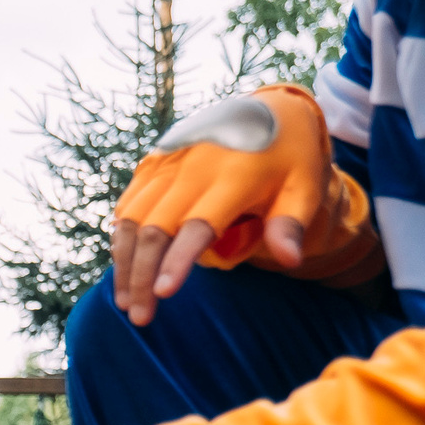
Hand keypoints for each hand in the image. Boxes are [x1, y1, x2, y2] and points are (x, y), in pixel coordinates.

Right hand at [108, 86, 374, 326]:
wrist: (268, 107)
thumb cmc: (290, 159)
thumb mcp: (304, 187)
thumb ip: (291, 224)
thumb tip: (290, 260)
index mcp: (233, 176)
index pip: (199, 226)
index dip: (179, 260)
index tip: (164, 293)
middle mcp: (193, 168)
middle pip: (154, 229)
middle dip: (141, 276)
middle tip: (140, 317)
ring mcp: (168, 163)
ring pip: (131, 219)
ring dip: (124, 263)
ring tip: (126, 302)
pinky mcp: (153, 163)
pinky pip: (128, 204)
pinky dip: (120, 238)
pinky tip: (123, 268)